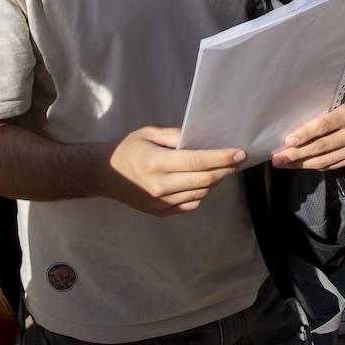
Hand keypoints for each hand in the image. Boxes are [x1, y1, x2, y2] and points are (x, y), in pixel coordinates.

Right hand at [104, 127, 245, 215]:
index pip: (197, 162)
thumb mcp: (148, 133)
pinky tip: (205, 180)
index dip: (222, 158)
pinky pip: (191, 203)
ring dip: (216, 180)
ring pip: (201, 193)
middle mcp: (159, 186)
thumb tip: (202, 140)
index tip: (240, 153)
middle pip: (204, 180)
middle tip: (239, 159)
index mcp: (155, 163)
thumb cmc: (128, 149)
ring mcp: (159, 203)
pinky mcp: (160, 212)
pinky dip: (203, 192)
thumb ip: (176, 135)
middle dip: (226, 169)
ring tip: (223, 167)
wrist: (104, 174)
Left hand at [271, 103, 344, 170]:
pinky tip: (295, 163)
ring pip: (322, 161)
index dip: (305, 134)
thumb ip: (311, 109)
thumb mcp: (326, 98)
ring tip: (281, 162)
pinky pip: (327, 166)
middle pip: (321, 146)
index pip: (323, 125)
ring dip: (299, 163)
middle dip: (296, 153)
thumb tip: (283, 123)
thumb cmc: (334, 102)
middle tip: (277, 157)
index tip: (288, 141)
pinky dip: (308, 165)